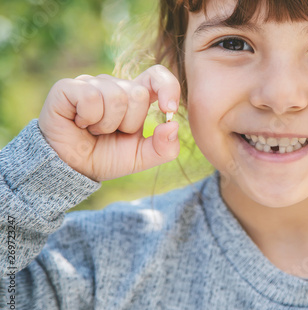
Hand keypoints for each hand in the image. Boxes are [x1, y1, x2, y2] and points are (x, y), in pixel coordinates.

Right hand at [38, 65, 179, 181]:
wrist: (72, 168)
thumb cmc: (106, 157)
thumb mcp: (141, 158)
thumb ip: (164, 147)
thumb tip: (173, 125)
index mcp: (135, 98)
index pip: (157, 75)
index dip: (168, 87)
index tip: (169, 110)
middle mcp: (114, 86)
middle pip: (138, 94)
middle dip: (128, 124)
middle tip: (111, 133)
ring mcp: (91, 84)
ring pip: (115, 97)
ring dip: (106, 124)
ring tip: (93, 130)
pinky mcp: (67, 87)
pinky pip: (90, 97)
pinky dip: (88, 118)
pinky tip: (79, 123)